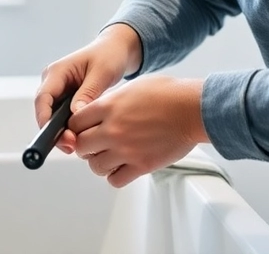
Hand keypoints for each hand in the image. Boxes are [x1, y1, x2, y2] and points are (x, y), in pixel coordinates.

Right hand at [35, 23, 142, 154]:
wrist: (115, 50)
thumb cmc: (109, 56)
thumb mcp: (102, 72)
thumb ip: (88, 92)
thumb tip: (76, 114)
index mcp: (57, 72)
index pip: (43, 98)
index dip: (45, 119)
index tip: (55, 135)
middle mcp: (53, 82)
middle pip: (45, 111)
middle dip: (54, 131)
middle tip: (71, 146)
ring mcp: (58, 91)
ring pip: (52, 117)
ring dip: (62, 132)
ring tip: (77, 146)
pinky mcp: (66, 99)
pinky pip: (62, 117)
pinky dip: (69, 128)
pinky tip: (80, 138)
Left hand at [66, 75, 205, 187]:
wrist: (193, 109)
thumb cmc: (169, 94)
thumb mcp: (132, 87)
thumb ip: (111, 102)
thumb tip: (97, 113)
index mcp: (109, 107)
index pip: (75, 122)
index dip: (77, 127)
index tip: (83, 129)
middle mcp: (113, 129)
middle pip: (81, 146)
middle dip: (86, 146)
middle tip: (95, 144)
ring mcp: (126, 150)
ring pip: (95, 166)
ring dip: (100, 162)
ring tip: (110, 156)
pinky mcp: (141, 166)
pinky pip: (115, 180)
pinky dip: (115, 176)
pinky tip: (122, 166)